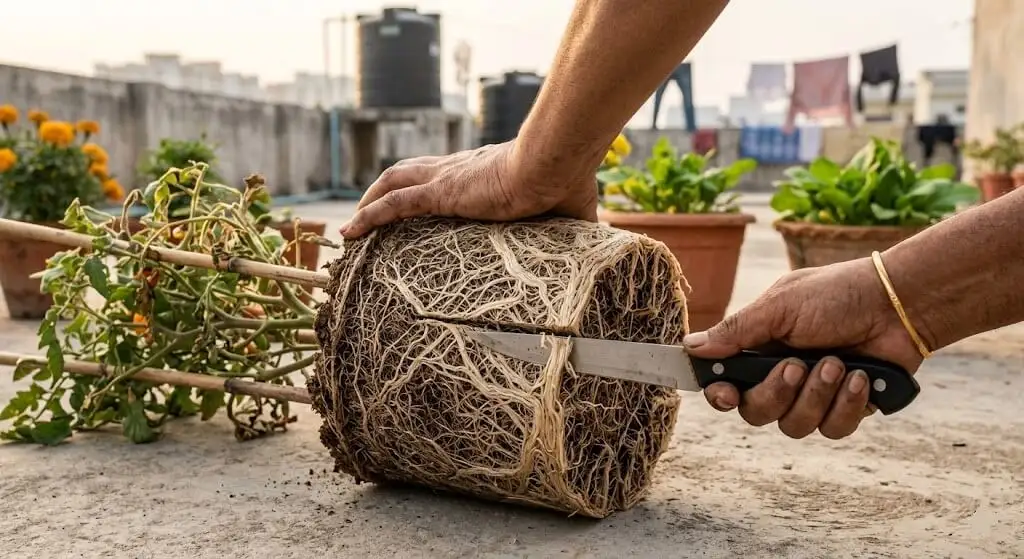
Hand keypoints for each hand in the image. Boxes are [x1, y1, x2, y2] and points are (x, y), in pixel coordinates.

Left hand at [339, 141, 599, 238]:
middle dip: (385, 190)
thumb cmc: (567, 181)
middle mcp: (457, 170)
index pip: (445, 175)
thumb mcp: (568, 212)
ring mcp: (447, 180)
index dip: (427, 185)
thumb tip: (601, 246)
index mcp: (483, 173)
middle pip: (409, 172)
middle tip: (370, 214)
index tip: (419, 203)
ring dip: (370, 201)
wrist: (557, 163)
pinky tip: (351, 230)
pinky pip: (394, 204)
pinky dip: (369, 216)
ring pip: (394, 182)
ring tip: (354, 225)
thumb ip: (573, 228)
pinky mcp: (442, 192)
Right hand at [683, 257, 924, 439]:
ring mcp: (813, 396)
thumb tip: (691, 346)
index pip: (726, 385)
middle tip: (796, 366)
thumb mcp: (780, 305)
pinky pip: (833, 428)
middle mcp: (781, 377)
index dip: (722, 396)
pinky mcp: (846, 409)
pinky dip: (847, 403)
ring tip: (839, 363)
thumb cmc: (837, 295)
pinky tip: (862, 378)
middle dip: (776, 393)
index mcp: (759, 350)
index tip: (727, 393)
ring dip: (817, 395)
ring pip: (795, 426)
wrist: (897, 304)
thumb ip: (736, 331)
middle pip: (756, 413)